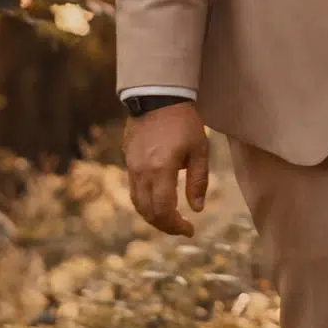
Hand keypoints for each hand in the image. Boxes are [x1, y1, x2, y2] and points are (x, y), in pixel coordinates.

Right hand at [126, 103, 210, 236]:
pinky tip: (159, 202)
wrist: (157, 98)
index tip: (190, 230)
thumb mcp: (199, 150)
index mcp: (161, 169)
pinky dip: (145, 203)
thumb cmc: (184, 122)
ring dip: (153, 216)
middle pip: (148, 212)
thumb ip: (198, 181)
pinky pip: (134, 190)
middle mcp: (142, 172)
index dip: (176, 226)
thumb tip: (197, 209)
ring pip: (137, 203)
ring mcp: (132, 167)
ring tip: (171, 219)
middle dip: (165, 225)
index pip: (164, 210)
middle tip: (182, 228)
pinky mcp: (128, 161)